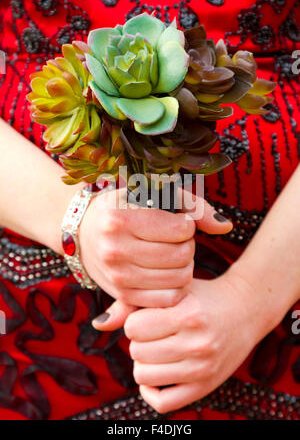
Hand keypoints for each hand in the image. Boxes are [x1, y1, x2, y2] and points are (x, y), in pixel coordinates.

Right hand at [83, 187, 231, 329]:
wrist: (83, 231)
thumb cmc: (125, 208)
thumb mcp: (155, 195)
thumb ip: (194, 207)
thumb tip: (226, 227)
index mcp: (120, 217)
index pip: (181, 229)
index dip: (187, 225)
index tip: (177, 222)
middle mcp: (114, 248)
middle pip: (182, 256)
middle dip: (187, 246)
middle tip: (176, 240)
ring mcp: (117, 275)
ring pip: (178, 280)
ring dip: (184, 267)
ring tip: (171, 255)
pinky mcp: (121, 294)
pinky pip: (167, 300)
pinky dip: (175, 287)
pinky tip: (167, 273)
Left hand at [124, 268, 276, 412]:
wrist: (244, 310)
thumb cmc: (201, 296)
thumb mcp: (173, 290)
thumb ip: (133, 303)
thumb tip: (98, 324)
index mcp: (188, 314)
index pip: (134, 327)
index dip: (135, 320)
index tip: (147, 315)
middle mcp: (198, 344)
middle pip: (137, 351)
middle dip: (139, 340)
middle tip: (154, 331)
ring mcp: (202, 369)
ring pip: (144, 376)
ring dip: (143, 362)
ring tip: (156, 348)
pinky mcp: (204, 387)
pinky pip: (162, 403)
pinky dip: (150, 391)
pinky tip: (155, 374)